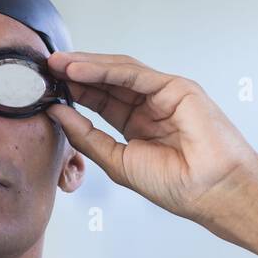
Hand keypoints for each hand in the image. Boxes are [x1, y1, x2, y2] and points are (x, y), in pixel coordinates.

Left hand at [44, 52, 257, 224]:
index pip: (99, 101)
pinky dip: (105, 71)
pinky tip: (79, 71)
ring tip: (57, 65)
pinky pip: (134, 75)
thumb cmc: (177, 186)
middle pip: (106, 82)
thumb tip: (57, 113)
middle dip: (74, 73)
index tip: (44, 87)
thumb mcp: (117, 162)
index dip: (72, 92)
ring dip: (85, 67)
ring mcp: (164, 95)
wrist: (213, 192)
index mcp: (137, 126)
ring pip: (118, 73)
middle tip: (44, 68)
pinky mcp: (176, 87)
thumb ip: (86, 137)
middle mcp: (150, 107)